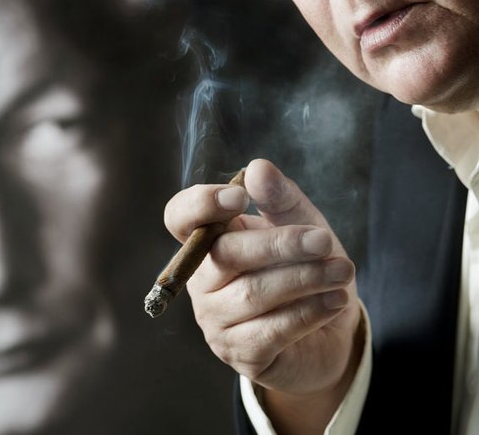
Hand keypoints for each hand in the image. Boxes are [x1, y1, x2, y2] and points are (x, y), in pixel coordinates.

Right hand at [165, 159, 362, 431]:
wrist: (327, 328)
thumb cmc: (305, 267)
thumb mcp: (301, 225)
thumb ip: (280, 198)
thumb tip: (257, 167)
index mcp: (210, 241)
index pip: (180, 217)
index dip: (200, 204)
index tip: (240, 197)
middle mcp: (203, 280)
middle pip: (225, 255)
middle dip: (281, 245)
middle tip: (324, 242)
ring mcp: (217, 320)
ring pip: (253, 294)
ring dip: (305, 279)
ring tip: (342, 271)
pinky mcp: (240, 353)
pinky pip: (272, 331)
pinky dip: (309, 312)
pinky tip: (336, 300)